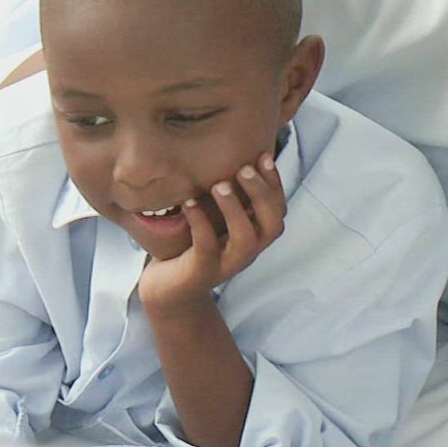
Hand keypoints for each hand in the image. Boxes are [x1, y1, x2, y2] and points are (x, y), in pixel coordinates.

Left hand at [139, 155, 285, 316]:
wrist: (169, 292)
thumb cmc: (194, 247)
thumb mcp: (216, 221)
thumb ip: (228, 198)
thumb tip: (232, 154)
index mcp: (254, 237)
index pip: (278, 210)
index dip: (275, 184)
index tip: (263, 156)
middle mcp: (247, 251)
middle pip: (272, 224)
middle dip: (262, 194)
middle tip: (244, 169)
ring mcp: (227, 264)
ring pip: (245, 239)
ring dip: (235, 209)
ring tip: (219, 185)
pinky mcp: (203, 272)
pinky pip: (207, 248)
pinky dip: (200, 222)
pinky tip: (188, 202)